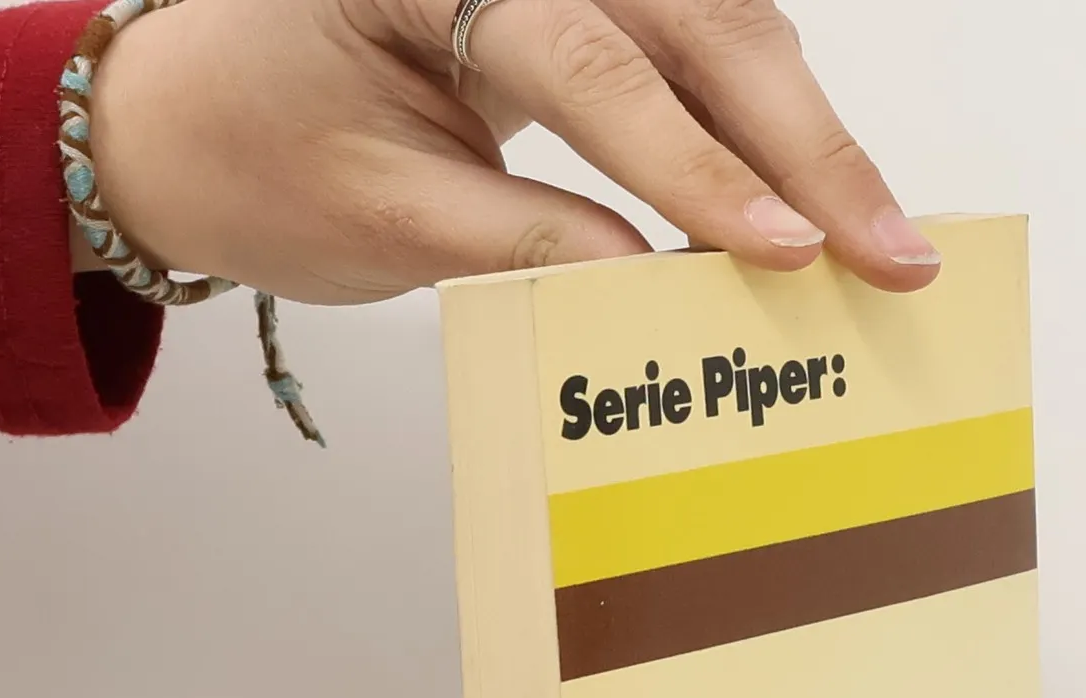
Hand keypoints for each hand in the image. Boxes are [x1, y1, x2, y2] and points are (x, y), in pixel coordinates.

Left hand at [89, 0, 942, 304]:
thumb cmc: (257, 157)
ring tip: (874, 231)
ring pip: (718, 16)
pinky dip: (760, 111)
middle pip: (695, 16)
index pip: (593, 64)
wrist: (192, 111)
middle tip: (893, 250)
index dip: (701, 168)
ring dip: (804, 126)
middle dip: (805, 142)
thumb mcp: (377, 216)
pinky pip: (693, 35)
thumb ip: (518, 243)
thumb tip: (656, 283)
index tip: (789, 252)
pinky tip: (814, 186)